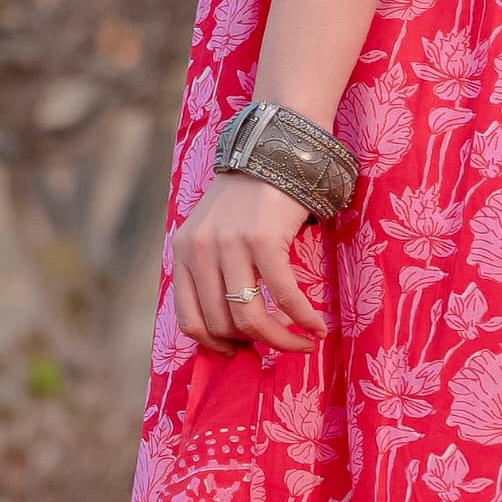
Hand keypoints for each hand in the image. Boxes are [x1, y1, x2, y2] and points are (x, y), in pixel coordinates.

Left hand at [171, 171, 328, 356]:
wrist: (274, 150)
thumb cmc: (249, 198)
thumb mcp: (214, 231)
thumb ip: (212, 270)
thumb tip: (231, 328)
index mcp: (183, 252)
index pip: (190, 320)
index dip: (216, 345)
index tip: (240, 352)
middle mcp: (200, 250)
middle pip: (224, 324)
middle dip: (256, 344)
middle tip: (280, 344)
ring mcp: (229, 244)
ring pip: (251, 318)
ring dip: (281, 340)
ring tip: (303, 344)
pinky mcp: (262, 240)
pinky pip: (283, 296)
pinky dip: (303, 318)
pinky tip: (317, 326)